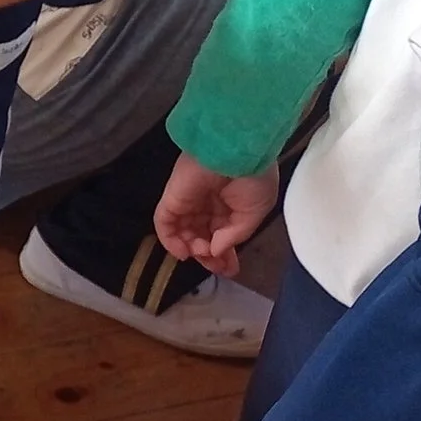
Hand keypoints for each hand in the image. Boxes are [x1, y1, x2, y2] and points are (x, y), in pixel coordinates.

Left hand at [153, 154, 278, 278]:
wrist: (237, 152)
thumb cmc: (253, 178)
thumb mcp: (255, 213)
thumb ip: (234, 235)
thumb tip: (216, 250)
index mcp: (230, 204)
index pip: (221, 234)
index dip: (224, 254)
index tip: (229, 269)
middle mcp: (208, 203)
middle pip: (202, 235)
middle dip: (209, 255)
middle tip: (217, 268)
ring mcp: (189, 200)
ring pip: (183, 231)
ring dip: (192, 249)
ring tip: (203, 255)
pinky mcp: (173, 197)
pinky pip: (165, 222)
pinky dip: (169, 240)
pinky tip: (182, 252)